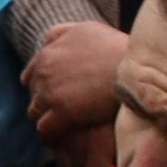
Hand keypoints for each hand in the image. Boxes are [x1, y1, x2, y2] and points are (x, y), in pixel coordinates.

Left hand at [20, 12, 127, 151]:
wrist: (136, 68)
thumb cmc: (116, 47)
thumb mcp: (85, 29)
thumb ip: (61, 34)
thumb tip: (47, 43)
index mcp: (46, 55)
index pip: (30, 77)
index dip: (42, 87)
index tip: (56, 96)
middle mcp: (43, 74)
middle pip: (33, 94)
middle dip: (43, 103)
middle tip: (61, 113)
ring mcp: (50, 94)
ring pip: (35, 112)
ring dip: (45, 118)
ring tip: (62, 128)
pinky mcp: (63, 114)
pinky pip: (44, 130)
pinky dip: (50, 134)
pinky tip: (62, 137)